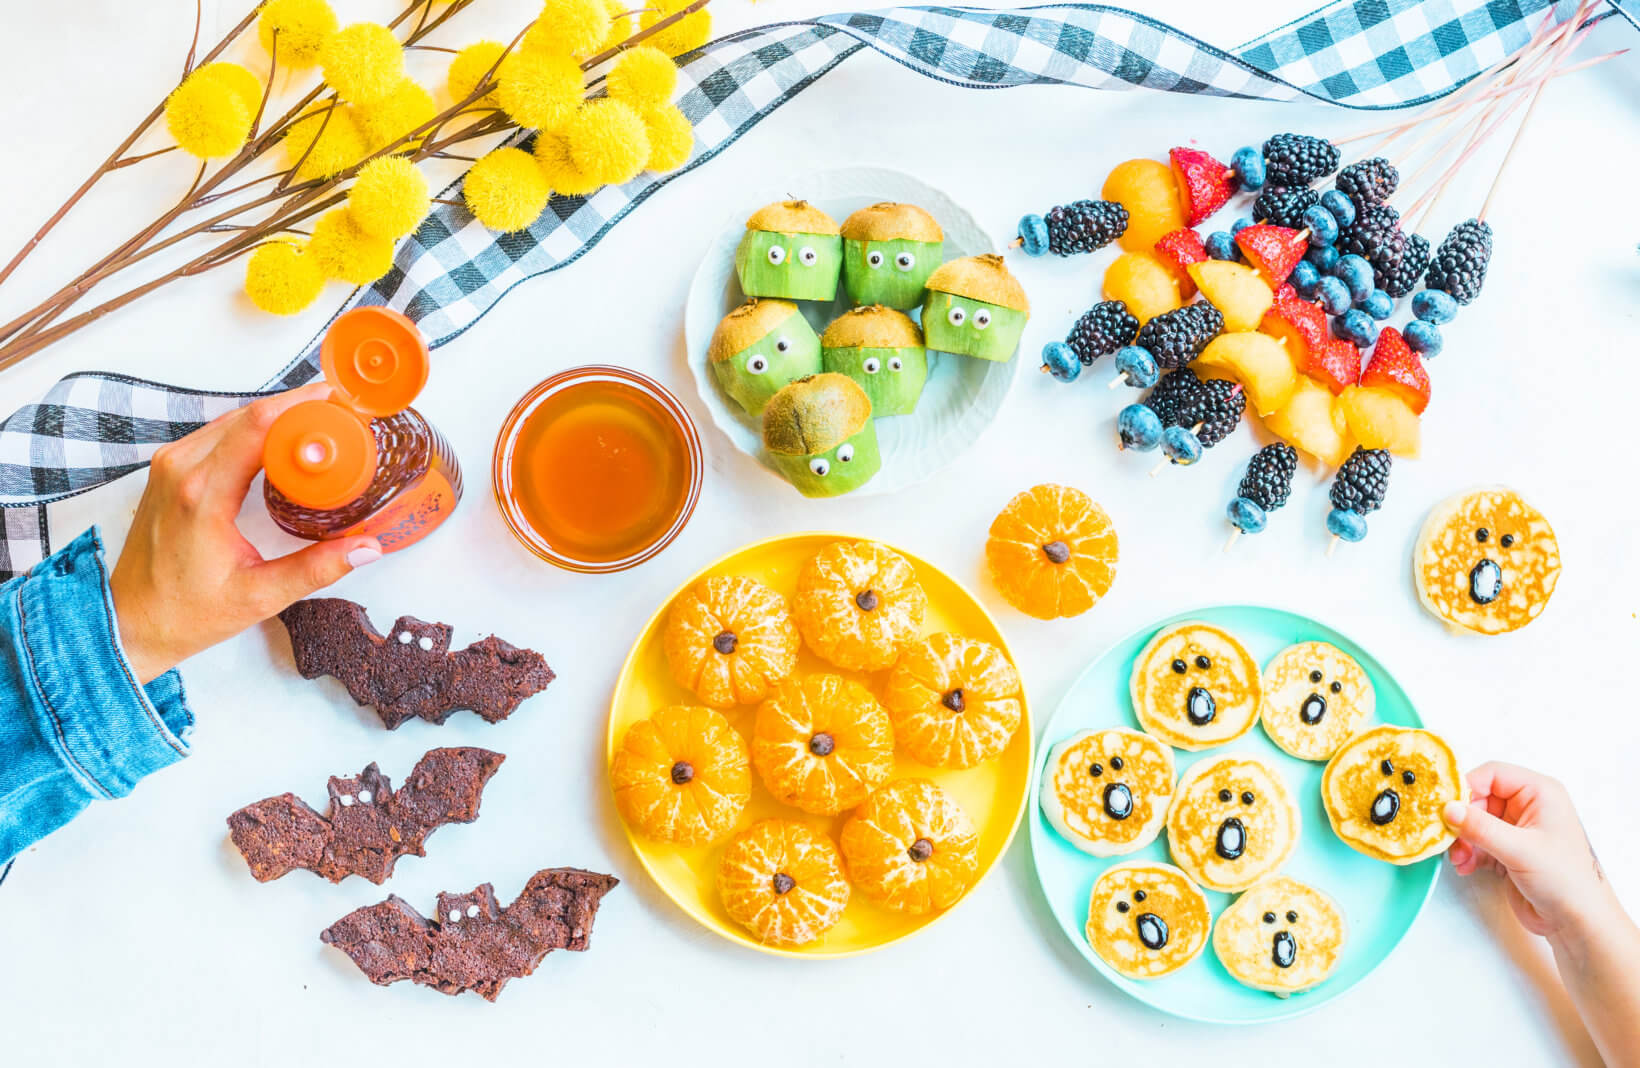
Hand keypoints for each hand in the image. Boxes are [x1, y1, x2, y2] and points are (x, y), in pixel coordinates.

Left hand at [109, 385, 380, 683]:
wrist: (131, 622)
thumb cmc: (184, 612)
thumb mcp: (258, 596)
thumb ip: (316, 569)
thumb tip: (365, 548)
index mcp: (201, 495)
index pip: (256, 427)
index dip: (300, 405)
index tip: (338, 401)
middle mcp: (180, 469)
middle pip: (248, 415)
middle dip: (298, 408)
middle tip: (342, 413)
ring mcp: (171, 465)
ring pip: (233, 420)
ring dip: (277, 417)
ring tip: (321, 424)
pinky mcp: (170, 469)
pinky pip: (218, 434)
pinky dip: (254, 431)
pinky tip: (283, 442)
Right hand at [1444, 762, 1613, 939]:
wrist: (1575, 922)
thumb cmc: (1564, 880)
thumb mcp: (1520, 849)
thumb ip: (1481, 827)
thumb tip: (1448, 809)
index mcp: (1540, 793)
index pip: (1492, 774)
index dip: (1466, 788)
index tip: (1446, 807)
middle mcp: (1528, 806)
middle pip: (1479, 798)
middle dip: (1462, 820)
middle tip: (1450, 839)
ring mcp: (1517, 828)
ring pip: (1474, 821)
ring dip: (1462, 839)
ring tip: (1459, 858)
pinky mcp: (1507, 850)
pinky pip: (1477, 841)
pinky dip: (1467, 852)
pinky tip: (1466, 866)